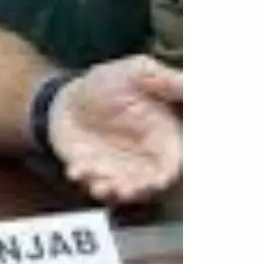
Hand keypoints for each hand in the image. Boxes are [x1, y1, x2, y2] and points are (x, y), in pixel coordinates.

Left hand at [48, 55, 181, 203]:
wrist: (69, 95)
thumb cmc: (111, 83)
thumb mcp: (139, 72)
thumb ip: (169, 82)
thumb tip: (193, 84)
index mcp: (163, 138)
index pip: (174, 164)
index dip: (169, 174)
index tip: (160, 180)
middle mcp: (143, 160)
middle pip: (148, 185)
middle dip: (139, 190)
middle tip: (126, 189)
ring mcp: (116, 168)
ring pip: (120, 189)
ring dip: (111, 191)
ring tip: (100, 187)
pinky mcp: (91, 171)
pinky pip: (89, 180)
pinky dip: (83, 178)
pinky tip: (75, 171)